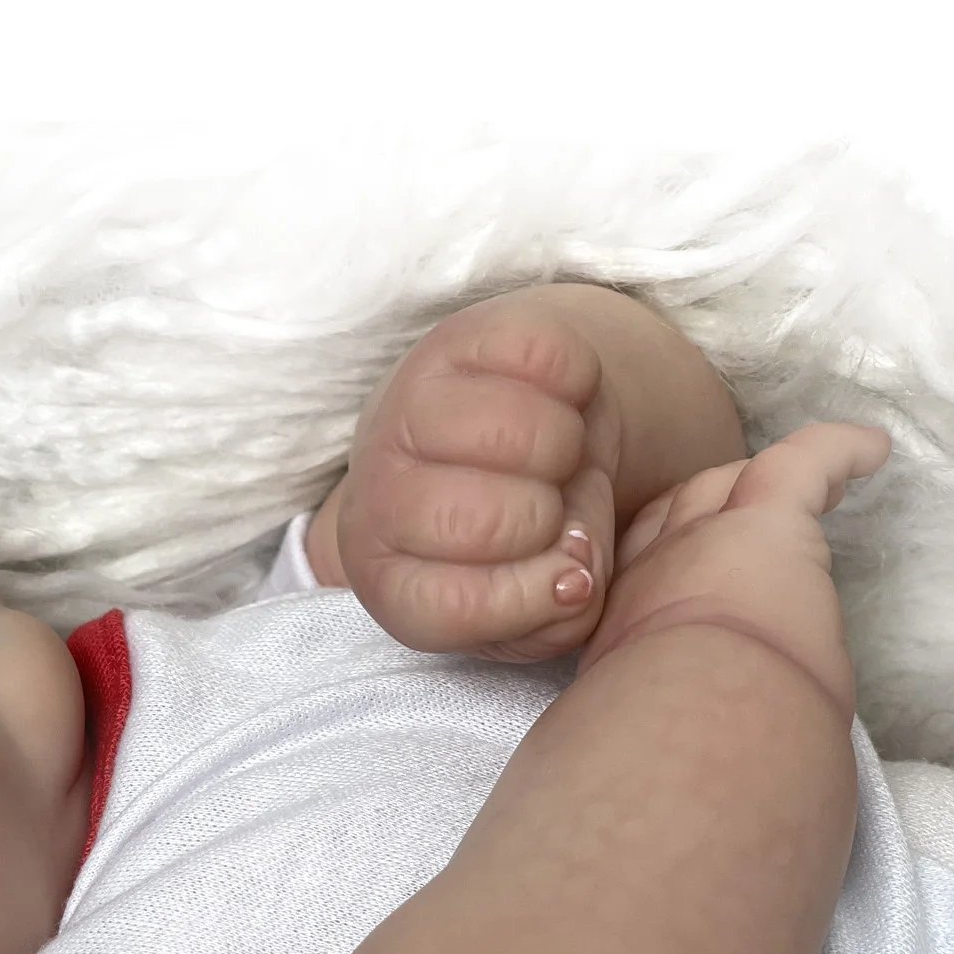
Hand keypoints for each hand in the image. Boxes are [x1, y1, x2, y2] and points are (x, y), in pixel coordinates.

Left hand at [324, 294, 622, 663]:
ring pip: (511, 434)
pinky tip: (558, 398)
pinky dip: (575, 379)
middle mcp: (378, 496)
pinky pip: (542, 357)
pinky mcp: (451, 339)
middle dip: (544, 517)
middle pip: (481, 519)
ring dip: (563, 447)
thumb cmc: (527, 535)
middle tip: (548, 504)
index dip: (530, 597)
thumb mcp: (540, 601)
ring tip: (554, 456)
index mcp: (387, 577)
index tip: (562, 577)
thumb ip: (558, 613)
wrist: (522, 432)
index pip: (453, 606)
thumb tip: (574, 577)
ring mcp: (404, 411)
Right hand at [576, 421, 890, 709]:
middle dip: (703, 505)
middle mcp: (650, 575)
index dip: (659, 555)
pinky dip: (840, 452)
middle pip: (672, 514)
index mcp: (621, 629)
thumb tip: (684, 728)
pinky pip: (804, 462)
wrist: (684, 721)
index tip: (679, 560)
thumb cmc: (661, 741)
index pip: (636, 571)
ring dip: (761, 481)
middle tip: (739, 509)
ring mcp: (702, 541)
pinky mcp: (769, 521)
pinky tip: (871, 450)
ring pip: (724, 485)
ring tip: (808, 478)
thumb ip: (655, 706)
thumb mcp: (631, 722)